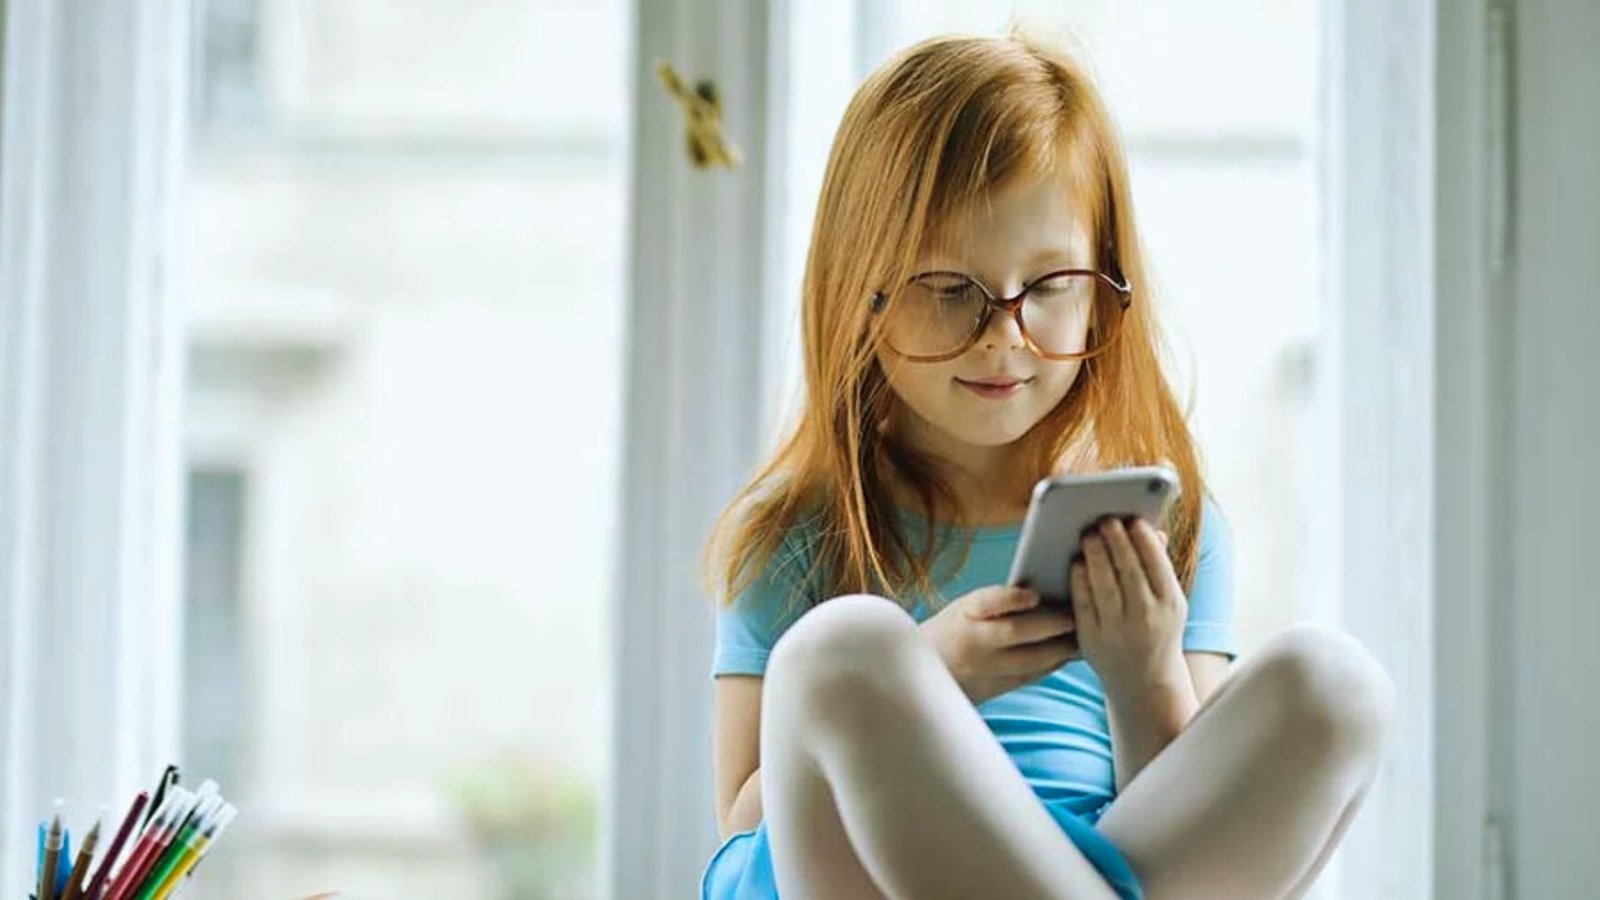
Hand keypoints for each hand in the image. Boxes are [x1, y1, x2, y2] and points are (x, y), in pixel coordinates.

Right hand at [918, 585, 1078, 704]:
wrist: (918, 677)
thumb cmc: (947, 633)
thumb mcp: (962, 609)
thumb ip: (994, 602)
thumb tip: (1037, 594)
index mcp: (962, 617)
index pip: (986, 603)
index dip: (1011, 598)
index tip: (1034, 594)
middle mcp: (971, 644)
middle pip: (1015, 634)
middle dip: (1050, 626)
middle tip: (1075, 618)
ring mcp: (981, 671)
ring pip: (1027, 661)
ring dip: (1057, 650)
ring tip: (1077, 639)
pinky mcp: (992, 690)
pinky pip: (1027, 677)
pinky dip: (1049, 666)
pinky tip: (1063, 657)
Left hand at [1071, 518, 1187, 694]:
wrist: (1145, 681)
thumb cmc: (1158, 630)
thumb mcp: (1170, 602)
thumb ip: (1159, 567)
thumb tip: (1151, 530)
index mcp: (1171, 604)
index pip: (1157, 565)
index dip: (1143, 540)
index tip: (1133, 520)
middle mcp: (1146, 617)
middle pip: (1128, 571)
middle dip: (1115, 541)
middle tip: (1105, 520)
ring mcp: (1118, 629)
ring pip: (1103, 584)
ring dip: (1095, 555)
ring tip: (1089, 535)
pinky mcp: (1092, 638)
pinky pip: (1084, 603)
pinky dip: (1080, 580)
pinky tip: (1078, 562)